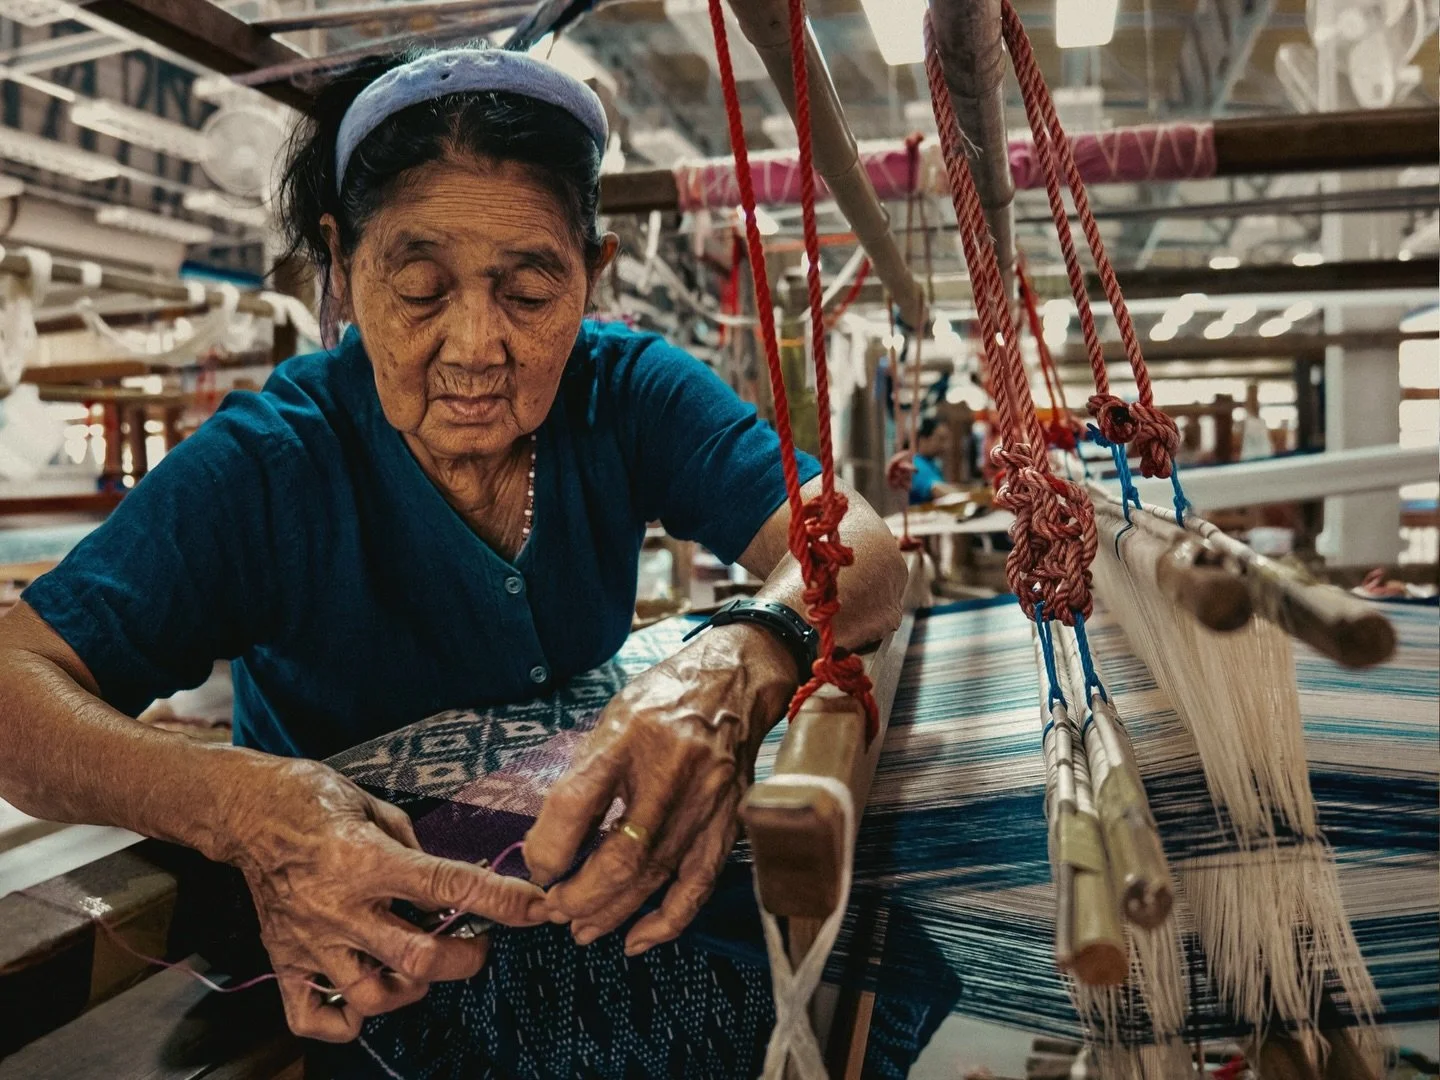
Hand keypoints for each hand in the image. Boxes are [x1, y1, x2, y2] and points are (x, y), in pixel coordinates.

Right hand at [221, 756, 546, 1041]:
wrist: (245, 810)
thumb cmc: (313, 798)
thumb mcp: (376, 807)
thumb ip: (414, 849)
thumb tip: (448, 881)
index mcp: (366, 861)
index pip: (447, 886)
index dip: (500, 900)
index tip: (536, 906)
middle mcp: (340, 908)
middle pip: (418, 957)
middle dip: (465, 958)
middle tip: (479, 945)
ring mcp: (310, 941)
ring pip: (374, 995)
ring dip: (412, 988)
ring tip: (421, 966)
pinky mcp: (284, 960)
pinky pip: (312, 1016)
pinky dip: (345, 1020)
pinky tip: (365, 998)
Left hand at [524, 624, 794, 955]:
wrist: (733, 683)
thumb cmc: (663, 701)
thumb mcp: (612, 719)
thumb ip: (584, 775)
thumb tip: (549, 841)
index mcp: (629, 736)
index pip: (577, 802)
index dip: (548, 847)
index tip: (537, 866)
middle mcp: (670, 771)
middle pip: (619, 855)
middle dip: (578, 895)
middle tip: (555, 908)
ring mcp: (704, 802)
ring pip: (653, 878)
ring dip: (611, 913)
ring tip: (580, 927)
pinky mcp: (726, 824)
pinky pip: (696, 886)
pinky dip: (665, 921)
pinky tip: (636, 939)